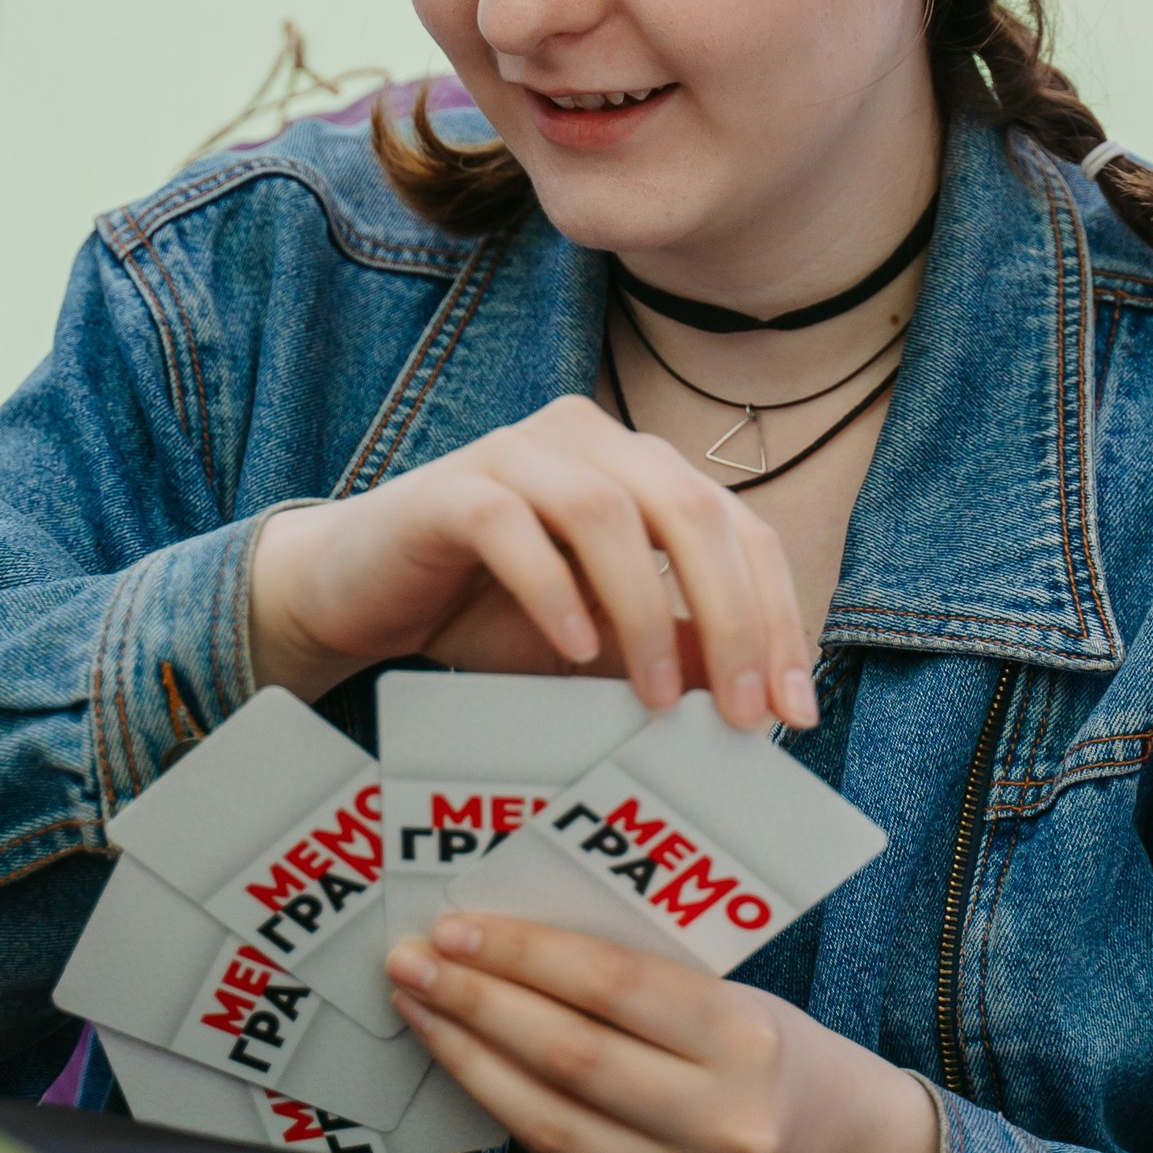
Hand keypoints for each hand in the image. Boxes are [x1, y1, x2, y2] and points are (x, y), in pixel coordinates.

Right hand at [247, 395, 815, 734]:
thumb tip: (764, 689)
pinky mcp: (449, 488)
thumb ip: (676, 647)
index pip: (738, 526)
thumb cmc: (489, 614)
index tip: (793, 706)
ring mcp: (516, 454)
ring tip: (653, 701)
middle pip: (690, 509)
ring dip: (644, 613)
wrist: (358, 597)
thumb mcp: (602, 642)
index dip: (775, 613)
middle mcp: (589, 440)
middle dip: (732, 616)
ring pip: (608, 513)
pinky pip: (512, 525)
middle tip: (744, 712)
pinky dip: (553, 590)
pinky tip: (572, 651)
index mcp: (639, 467)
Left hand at [383, 914, 941, 1152]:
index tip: (456, 930)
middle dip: (476, 1003)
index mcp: (744, 1039)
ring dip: (469, 1060)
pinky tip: (466, 1068)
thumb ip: (638, 984)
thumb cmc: (765, 1052)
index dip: (524, 956)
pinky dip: (504, 1111)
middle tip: (412, 964)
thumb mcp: (732, 998)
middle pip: (568, 1056)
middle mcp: (718, 1121)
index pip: (612, 987)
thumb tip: (507, 947)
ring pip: (548, 1121)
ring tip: (419, 1012)